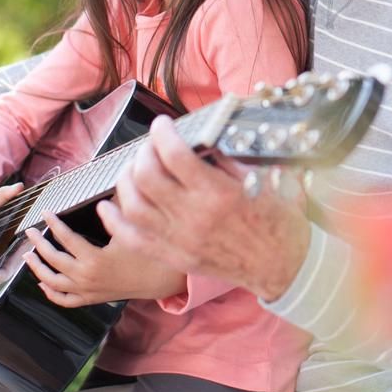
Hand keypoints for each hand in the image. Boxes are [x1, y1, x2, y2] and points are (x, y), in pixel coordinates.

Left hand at [22, 214, 186, 306]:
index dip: (54, 223)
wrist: (157, 280)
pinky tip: (42, 283)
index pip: (67, 238)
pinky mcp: (90, 299)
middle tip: (31, 231)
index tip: (45, 212)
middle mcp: (87, 277)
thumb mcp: (131, 233)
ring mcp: (87, 291)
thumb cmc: (146, 254)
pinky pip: (64, 300)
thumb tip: (100, 201)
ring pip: (52, 282)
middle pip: (54, 260)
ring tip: (28, 255)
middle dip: (39, 243)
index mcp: (95, 259)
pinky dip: (50, 293)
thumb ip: (114, 216)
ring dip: (37, 268)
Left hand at [99, 115, 310, 300]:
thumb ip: (227, 159)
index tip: (162, 125)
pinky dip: (115, 220)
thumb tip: (201, 139)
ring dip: (126, 181)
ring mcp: (181, 240)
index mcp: (218, 193)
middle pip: (147, 176)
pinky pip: (132, 239)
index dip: (162, 133)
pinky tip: (109, 206)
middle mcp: (194, 216)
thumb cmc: (277, 221)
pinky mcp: (174, 256)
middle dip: (143, 152)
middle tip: (150, 146)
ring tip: (133, 169)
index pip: (174, 154)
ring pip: (133, 205)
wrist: (282, 266)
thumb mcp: (262, 179)